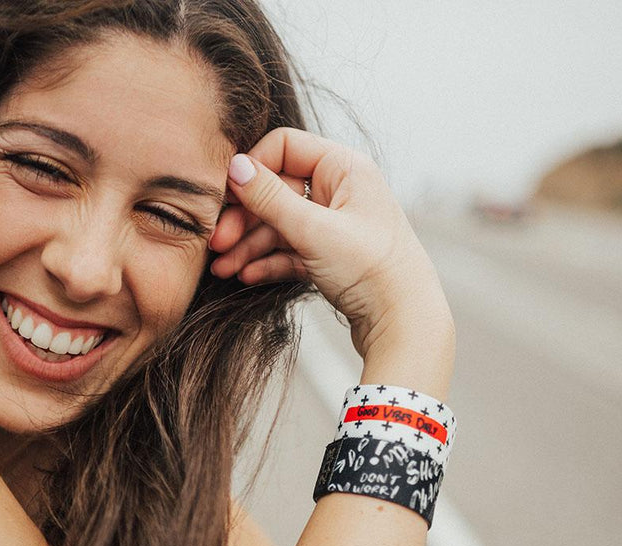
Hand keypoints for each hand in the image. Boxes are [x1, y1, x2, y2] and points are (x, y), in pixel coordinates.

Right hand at [210, 128, 452, 359]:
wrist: (404, 322)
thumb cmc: (372, 269)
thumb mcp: (314, 230)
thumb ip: (270, 198)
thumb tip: (235, 167)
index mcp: (344, 168)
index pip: (285, 147)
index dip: (253, 170)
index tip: (226, 197)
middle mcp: (339, 191)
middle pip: (276, 190)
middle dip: (244, 218)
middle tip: (217, 241)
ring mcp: (334, 224)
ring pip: (279, 225)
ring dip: (249, 246)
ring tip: (222, 268)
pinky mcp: (329, 255)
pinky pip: (290, 250)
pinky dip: (268, 261)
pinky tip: (246, 275)